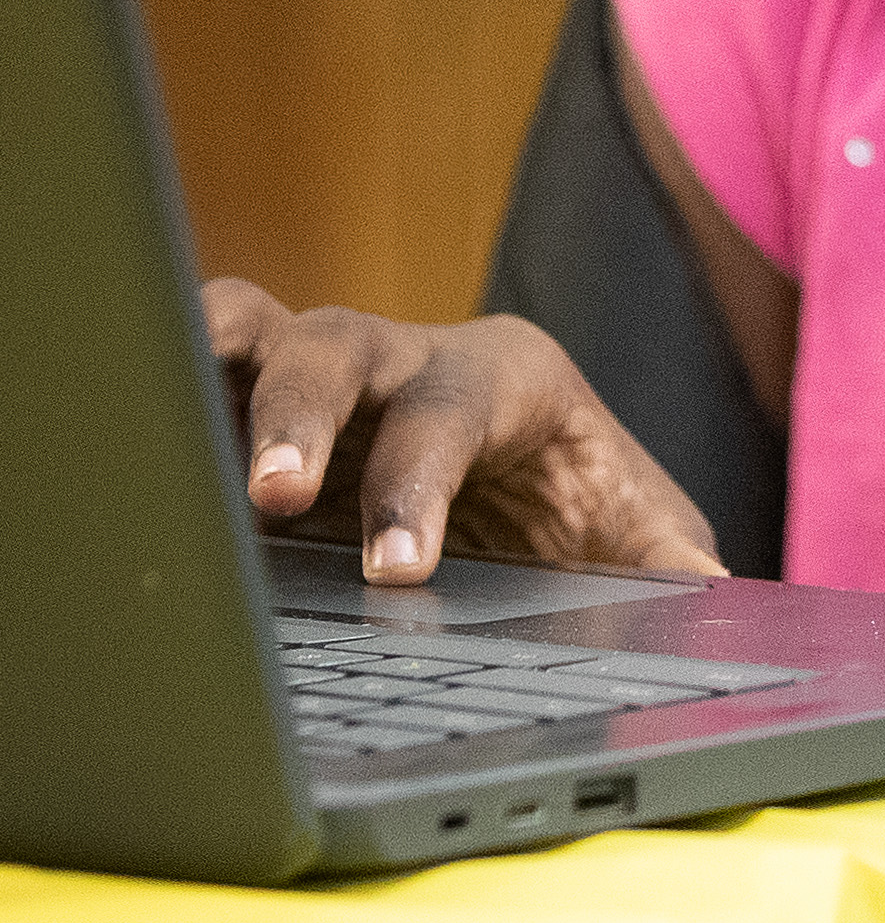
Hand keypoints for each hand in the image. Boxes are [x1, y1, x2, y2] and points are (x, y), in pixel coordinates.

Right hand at [203, 280, 723, 585]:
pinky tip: (130, 423)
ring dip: (211, 373)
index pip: (453, 416)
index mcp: (505, 376)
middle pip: (341, 352)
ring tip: (174, 450)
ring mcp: (322, 370)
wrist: (519, 460)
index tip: (393, 570)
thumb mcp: (630, 525)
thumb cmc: (571, 491)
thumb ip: (668, 560)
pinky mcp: (253, 396)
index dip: (418, 488)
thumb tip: (715, 594)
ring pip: (254, 327)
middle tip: (274, 498)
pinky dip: (165, 378)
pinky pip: (197, 359)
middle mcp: (405, 356)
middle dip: (302, 418)